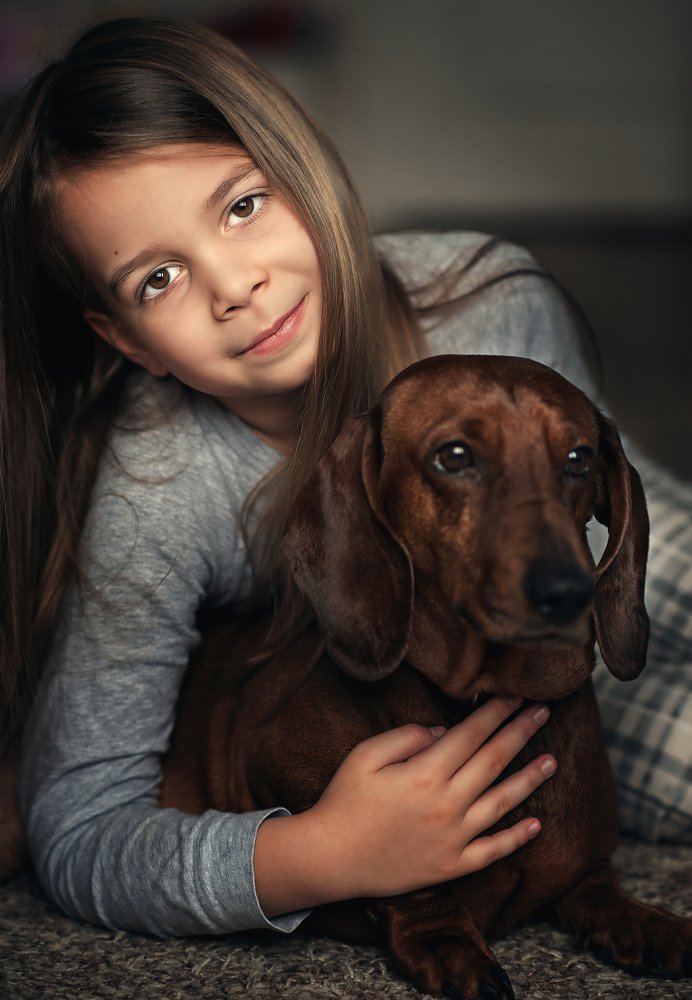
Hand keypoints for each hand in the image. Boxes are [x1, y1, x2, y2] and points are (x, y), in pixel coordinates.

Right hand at [254, 697, 554, 914]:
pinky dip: (517, 839)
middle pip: (494, 761)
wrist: (331, 858)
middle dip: (520, 732)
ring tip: (552, 760)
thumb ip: (406, 736)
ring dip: (530, 779)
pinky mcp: (451, 866)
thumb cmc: (344, 800)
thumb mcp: (365, 754)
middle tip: (544, 712)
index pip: (471, 734)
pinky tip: (536, 824)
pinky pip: (492, 851)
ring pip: (502, 803)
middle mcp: (446, 804)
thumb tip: (442, 731)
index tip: (516, 696)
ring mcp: (452, 838)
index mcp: (425, 773)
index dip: (496, 712)